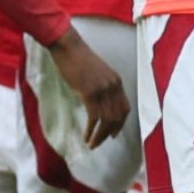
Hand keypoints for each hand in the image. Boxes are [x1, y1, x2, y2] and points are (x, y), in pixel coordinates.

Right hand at [49, 29, 129, 147]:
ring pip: (107, 120)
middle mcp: (113, 86)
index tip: (113, 134)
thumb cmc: (78, 58)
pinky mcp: (89, 93)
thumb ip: (102, 87)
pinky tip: (85, 137)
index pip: (125, 108)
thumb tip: (99, 104)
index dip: (120, 124)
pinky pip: (94, 118)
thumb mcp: (96, 73)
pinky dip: (91, 131)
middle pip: (117, 117)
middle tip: (99, 143)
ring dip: (99, 136)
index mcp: (117, 81)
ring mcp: (102, 90)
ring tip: (92, 145)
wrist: (68, 47)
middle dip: (108, 134)